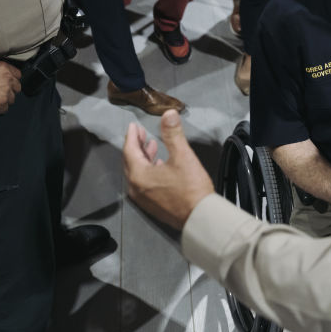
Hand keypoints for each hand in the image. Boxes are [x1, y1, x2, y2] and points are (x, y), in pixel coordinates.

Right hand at [0, 59, 21, 114]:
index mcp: (4, 69)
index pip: (18, 75)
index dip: (12, 80)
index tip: (9, 83)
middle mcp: (8, 81)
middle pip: (17, 88)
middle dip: (10, 90)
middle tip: (1, 92)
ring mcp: (5, 93)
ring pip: (12, 99)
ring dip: (5, 101)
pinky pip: (5, 110)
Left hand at [123, 113, 214, 229]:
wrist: (200, 218)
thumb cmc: (191, 187)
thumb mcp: (182, 156)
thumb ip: (173, 134)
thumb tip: (168, 113)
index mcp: (139, 175)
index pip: (130, 151)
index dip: (131, 136)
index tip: (133, 126)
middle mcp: (136, 188)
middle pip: (130, 162)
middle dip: (135, 146)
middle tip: (140, 134)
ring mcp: (143, 199)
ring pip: (136, 173)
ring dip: (142, 158)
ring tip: (151, 146)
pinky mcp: (151, 205)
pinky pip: (142, 183)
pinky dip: (147, 170)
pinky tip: (158, 165)